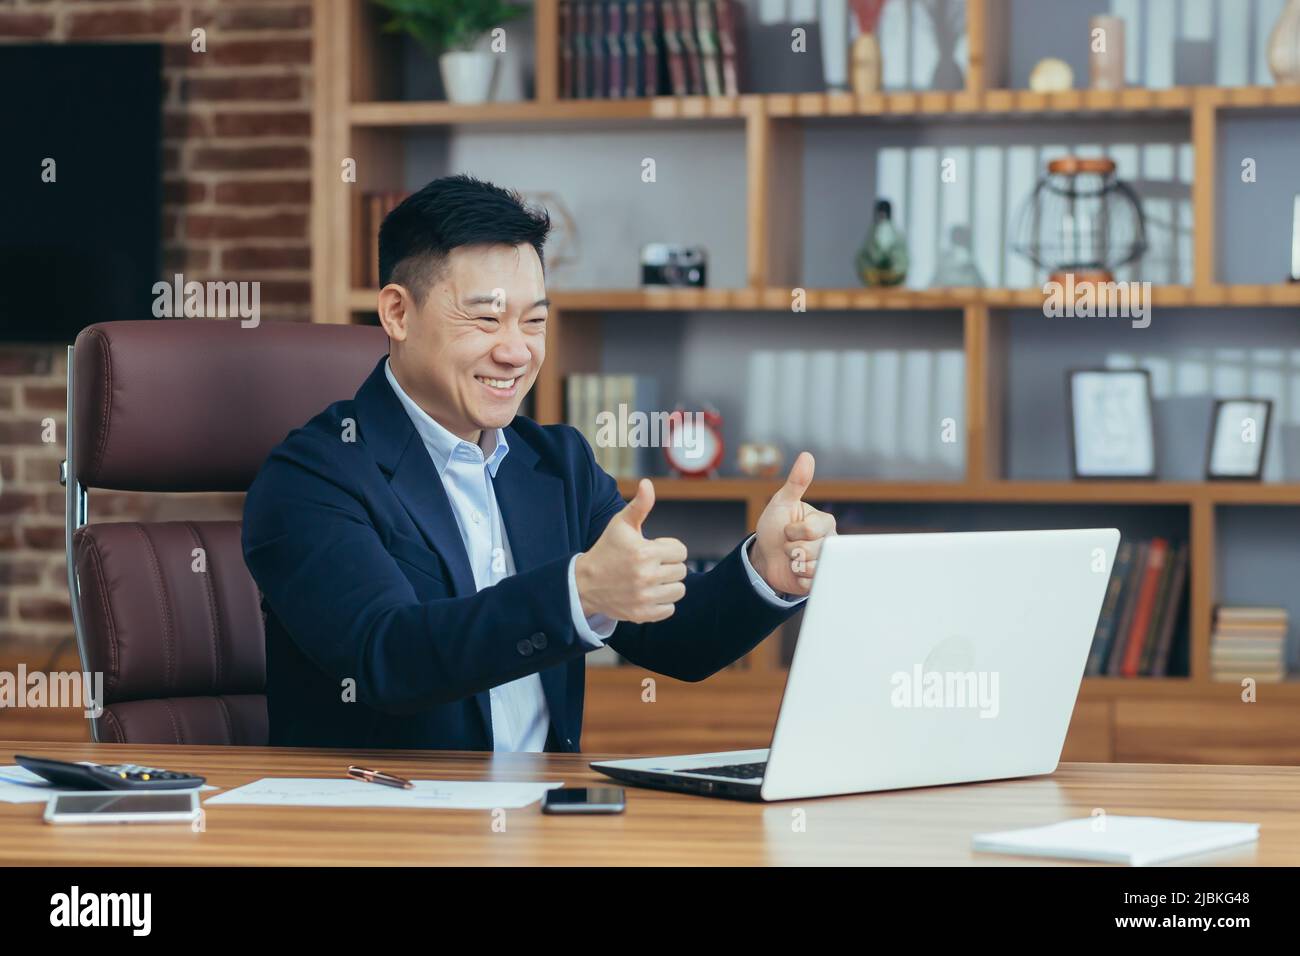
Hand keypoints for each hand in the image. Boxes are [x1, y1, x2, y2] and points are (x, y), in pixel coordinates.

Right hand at [575, 479, 687, 622]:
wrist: (585, 583)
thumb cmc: (607, 549)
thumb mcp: (621, 524)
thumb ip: (639, 505)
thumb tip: (648, 483)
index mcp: (645, 552)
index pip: (681, 552)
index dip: (668, 549)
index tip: (653, 549)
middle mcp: (646, 576)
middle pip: (681, 571)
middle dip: (668, 566)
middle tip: (650, 565)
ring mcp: (644, 597)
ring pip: (679, 590)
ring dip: (668, 584)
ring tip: (651, 579)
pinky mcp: (642, 614)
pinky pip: (669, 609)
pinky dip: (662, 602)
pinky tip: (648, 593)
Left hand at [749, 452, 835, 595]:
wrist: (765, 556)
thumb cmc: (774, 527)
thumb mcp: (782, 503)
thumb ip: (796, 482)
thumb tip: (807, 456)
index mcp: (825, 522)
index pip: (812, 529)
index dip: (793, 531)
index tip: (787, 529)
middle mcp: (831, 542)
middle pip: (813, 550)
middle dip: (791, 549)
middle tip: (788, 545)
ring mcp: (827, 562)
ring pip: (813, 567)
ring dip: (794, 564)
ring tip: (792, 558)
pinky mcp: (821, 581)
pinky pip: (811, 583)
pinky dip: (798, 578)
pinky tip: (796, 572)